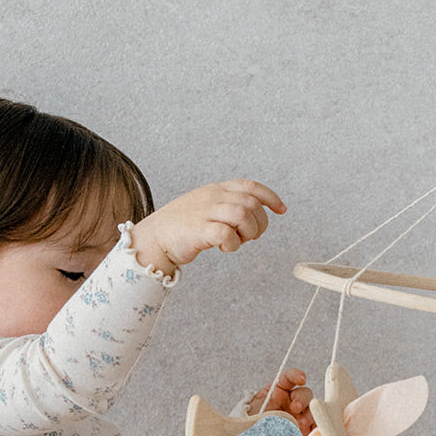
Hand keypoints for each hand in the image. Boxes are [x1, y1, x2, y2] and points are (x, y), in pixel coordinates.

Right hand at [131, 180, 286, 277]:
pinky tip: (225, 248)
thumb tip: (253, 214)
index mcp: (216, 189)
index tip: (281, 210)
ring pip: (242, 215)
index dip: (270, 197)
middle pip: (251, 203)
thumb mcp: (206, 208)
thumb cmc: (181, 227)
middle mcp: (213, 197)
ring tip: (239, 242)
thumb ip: (228, 207)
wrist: (155, 238)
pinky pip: (226, 234)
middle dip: (260, 222)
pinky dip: (233, 244)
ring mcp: (205, 212)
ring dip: (248, 232)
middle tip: (251, 237)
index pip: (251, 186)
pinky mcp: (198, 230)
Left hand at [247, 367, 314, 435]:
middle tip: (295, 408)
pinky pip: (315, 426)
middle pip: (304, 394)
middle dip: (302, 399)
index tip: (301, 379)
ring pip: (312, 410)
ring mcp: (299, 417)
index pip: (288, 379)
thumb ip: (256, 413)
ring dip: (310, 414)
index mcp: (276, 394)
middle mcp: (290, 403)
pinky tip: (311, 431)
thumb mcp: (248, 418)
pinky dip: (317, 427)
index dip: (296, 376)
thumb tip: (262, 416)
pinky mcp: (305, 431)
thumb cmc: (247, 431)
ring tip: (301, 424)